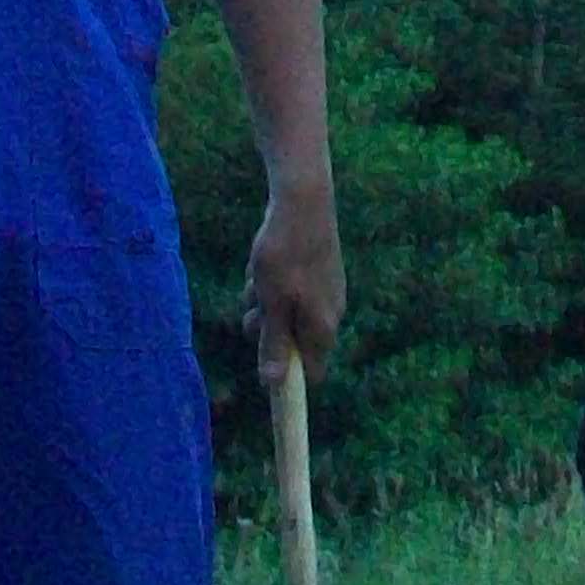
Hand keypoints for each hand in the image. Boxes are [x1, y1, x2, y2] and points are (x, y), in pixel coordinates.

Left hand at [243, 179, 345, 385]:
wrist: (303, 201)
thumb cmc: (285, 257)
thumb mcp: (273, 305)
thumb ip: (275, 345)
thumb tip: (274, 384)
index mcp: (323, 327)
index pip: (311, 373)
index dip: (287, 374)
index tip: (262, 364)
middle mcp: (330, 312)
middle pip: (291, 341)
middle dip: (267, 329)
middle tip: (254, 309)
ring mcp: (325, 290)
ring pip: (285, 311)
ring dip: (264, 302)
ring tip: (258, 276)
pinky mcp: (317, 270)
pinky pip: (288, 289)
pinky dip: (272, 281)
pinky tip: (264, 261)